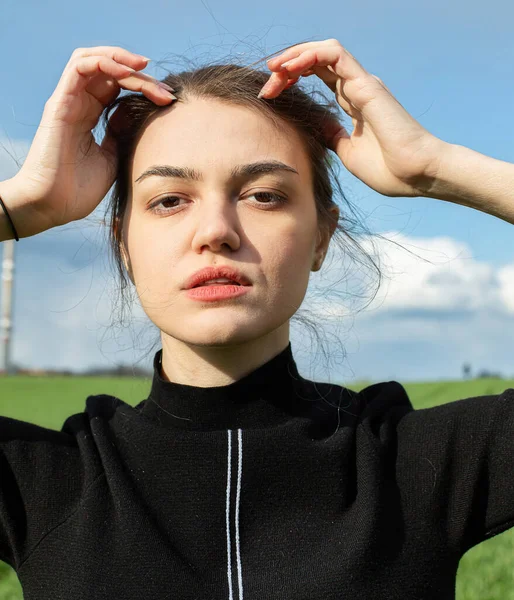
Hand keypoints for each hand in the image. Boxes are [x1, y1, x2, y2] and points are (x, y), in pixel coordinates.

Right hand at [11, 46, 175, 235]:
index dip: (145, 87)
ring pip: (95, 61)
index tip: (169, 100)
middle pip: (112, 72)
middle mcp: (80, 104)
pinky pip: (80, 67)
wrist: (53, 205)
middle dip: (142, 77)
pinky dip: (105, 63)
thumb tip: (142, 116)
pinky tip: (127, 73)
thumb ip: (124, 135)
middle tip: (166, 93)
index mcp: (92, 116)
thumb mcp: (113, 159)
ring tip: (145, 69)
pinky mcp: (60, 103)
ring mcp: (69, 101)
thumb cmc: (80, 189)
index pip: (118, 87)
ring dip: (122, 60)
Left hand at [262, 39, 445, 197]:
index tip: (270, 96)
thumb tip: (317, 128)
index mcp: (353, 102)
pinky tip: (290, 68)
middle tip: (267, 85)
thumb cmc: (389, 170)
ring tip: (274, 70)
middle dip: (287, 67)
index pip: (318, 76)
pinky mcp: (366, 85)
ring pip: (323, 52)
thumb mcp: (348, 153)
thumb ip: (332, 137)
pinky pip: (334, 55)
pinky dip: (309, 55)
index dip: (291, 79)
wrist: (416, 175)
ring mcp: (362, 84)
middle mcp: (356, 88)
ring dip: (295, 56)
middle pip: (316, 62)